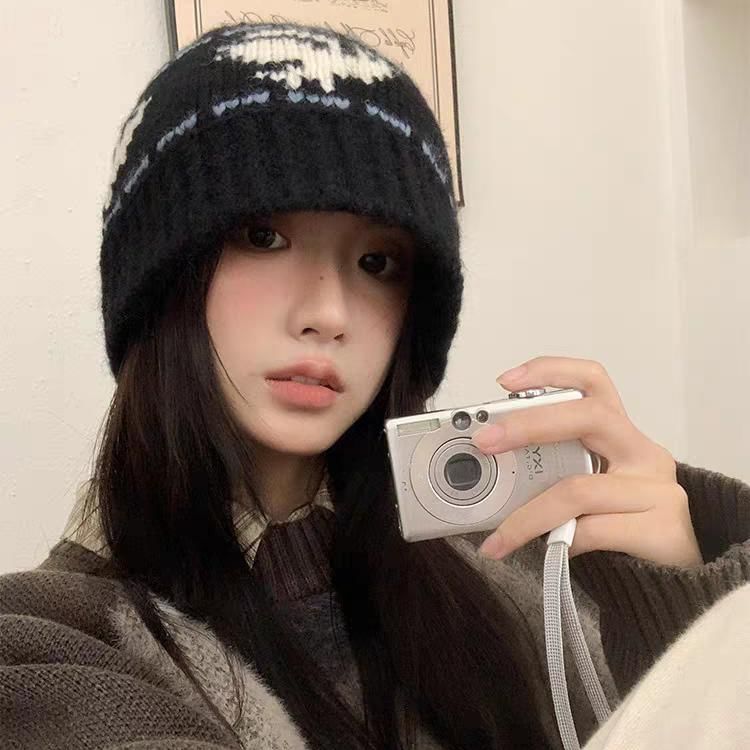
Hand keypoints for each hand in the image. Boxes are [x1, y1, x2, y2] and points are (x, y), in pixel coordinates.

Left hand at [472, 356, 701, 567]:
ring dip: (526, 516)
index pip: (592, 382)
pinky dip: (560, 543)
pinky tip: (550, 554)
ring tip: (497, 539)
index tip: (505, 381)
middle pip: (588, 416)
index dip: (550, 372)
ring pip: (577, 489)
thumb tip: (490, 468)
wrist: (680, 582)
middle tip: (485, 442)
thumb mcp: (590, 487)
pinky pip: (591, 531)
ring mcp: (657, 490)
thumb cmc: (622, 528)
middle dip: (529, 424)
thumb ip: (555, 470)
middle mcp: (644, 453)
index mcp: (622, 435)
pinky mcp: (661, 530)